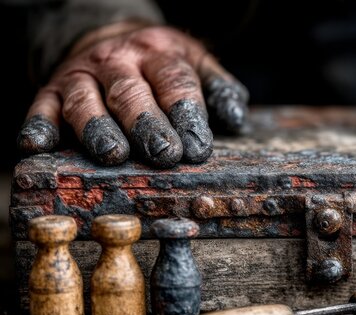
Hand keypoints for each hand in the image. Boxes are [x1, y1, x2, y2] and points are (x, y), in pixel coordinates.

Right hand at [17, 22, 248, 167]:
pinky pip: (41, 107)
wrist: (109, 37)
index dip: (187, 115)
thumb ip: (217, 87)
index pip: (175, 83)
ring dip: (98, 129)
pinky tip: (36, 146)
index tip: (198, 147)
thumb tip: (236, 117)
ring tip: (113, 154)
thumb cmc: (161, 63)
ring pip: (85, 102)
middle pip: (132, 94)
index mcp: (158, 54)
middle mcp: (118, 62)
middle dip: (148, 125)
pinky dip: (38, 126)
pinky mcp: (50, 91)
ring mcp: (82, 76)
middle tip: (165, 155)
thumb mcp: (195, 64)